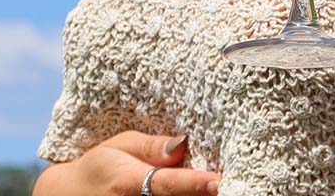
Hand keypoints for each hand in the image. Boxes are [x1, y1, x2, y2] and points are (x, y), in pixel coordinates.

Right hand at [34, 133, 219, 195]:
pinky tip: (204, 192)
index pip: (168, 184)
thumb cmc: (99, 166)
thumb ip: (153, 147)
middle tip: (235, 182)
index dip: (195, 183)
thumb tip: (182, 145)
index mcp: (128, 183)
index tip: (219, 181)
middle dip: (205, 194)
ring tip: (226, 188)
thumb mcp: (121, 145)